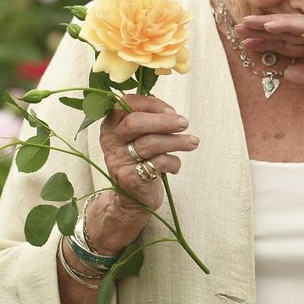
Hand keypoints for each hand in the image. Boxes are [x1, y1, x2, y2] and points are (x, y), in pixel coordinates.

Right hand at [88, 94, 198, 253]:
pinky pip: (157, 164)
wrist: (131, 199)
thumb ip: (149, 120)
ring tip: (193, 142)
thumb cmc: (139, 160)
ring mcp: (118, 160)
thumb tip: (171, 112)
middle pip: (135, 123)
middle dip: (163, 121)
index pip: (128, 104)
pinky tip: (176, 166)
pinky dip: (173, 162)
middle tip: (184, 123)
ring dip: (176, 141)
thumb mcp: (139, 136)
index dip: (153, 104)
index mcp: (111, 124)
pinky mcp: (129, 179)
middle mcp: (110, 141)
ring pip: (149, 144)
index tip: (172, 111)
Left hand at [236, 14, 303, 118]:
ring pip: (293, 26)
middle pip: (286, 32)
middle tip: (235, 29)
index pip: (289, 43)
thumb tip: (287, 72)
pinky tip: (269, 26)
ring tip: (244, 24)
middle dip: (260, 31)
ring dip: (267, 25)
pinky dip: (288, 25)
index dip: (266, 43)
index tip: (244, 43)